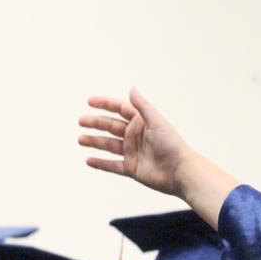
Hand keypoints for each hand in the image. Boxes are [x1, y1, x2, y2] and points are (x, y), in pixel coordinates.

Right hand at [79, 88, 195, 197]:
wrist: (180, 171)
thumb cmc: (172, 145)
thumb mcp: (156, 122)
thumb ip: (142, 106)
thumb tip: (132, 88)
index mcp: (141, 123)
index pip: (120, 109)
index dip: (105, 104)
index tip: (89, 101)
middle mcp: (135, 136)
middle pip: (111, 126)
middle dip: (96, 123)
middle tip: (81, 121)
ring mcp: (133, 152)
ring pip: (109, 145)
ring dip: (94, 141)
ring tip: (80, 139)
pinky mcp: (132, 168)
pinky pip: (112, 165)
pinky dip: (101, 163)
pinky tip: (89, 160)